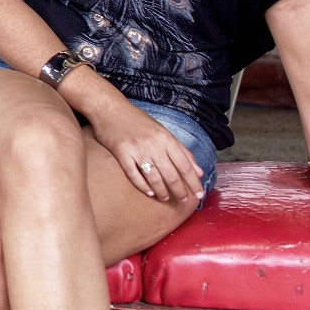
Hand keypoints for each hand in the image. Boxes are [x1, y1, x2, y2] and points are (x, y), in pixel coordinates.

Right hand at [89, 101, 204, 201]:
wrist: (110, 108)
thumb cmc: (137, 120)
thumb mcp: (163, 131)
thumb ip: (181, 150)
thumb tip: (199, 171)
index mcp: (166, 138)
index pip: (185, 165)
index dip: (193, 182)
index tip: (199, 195)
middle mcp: (154, 144)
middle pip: (171, 174)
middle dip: (180, 191)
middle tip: (183, 201)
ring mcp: (137, 149)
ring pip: (154, 177)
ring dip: (162, 191)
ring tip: (165, 198)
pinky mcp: (122, 153)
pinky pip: (133, 174)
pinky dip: (142, 185)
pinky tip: (148, 192)